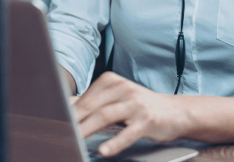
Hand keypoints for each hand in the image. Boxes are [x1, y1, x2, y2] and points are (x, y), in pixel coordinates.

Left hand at [71, 72, 188, 156]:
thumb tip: (68, 104)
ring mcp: (136, 104)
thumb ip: (95, 101)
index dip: (69, 111)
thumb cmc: (142, 106)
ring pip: (105, 116)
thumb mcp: (117, 98)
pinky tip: (103, 150)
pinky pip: (128, 133)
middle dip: (74, 120)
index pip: (85, 97)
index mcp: (112, 81)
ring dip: (87, 129)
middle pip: (92, 105)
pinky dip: (114, 142)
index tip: (56, 121)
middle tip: (61, 132)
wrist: (177, 111)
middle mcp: (123, 89)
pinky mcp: (147, 120)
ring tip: (75, 139)